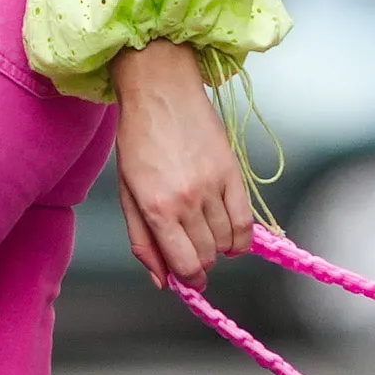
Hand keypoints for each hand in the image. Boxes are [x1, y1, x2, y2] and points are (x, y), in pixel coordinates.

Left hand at [110, 44, 256, 288]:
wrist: (160, 93)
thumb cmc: (137, 142)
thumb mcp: (128, 193)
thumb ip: (143, 241)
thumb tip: (162, 281)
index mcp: (156, 207)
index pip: (183, 263)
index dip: (188, 279)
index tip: (189, 280)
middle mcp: (187, 200)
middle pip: (206, 255)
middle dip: (200, 263)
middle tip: (192, 254)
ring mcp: (213, 186)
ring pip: (226, 241)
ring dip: (218, 248)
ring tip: (206, 236)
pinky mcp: (233, 173)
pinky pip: (246, 221)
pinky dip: (242, 238)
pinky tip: (233, 239)